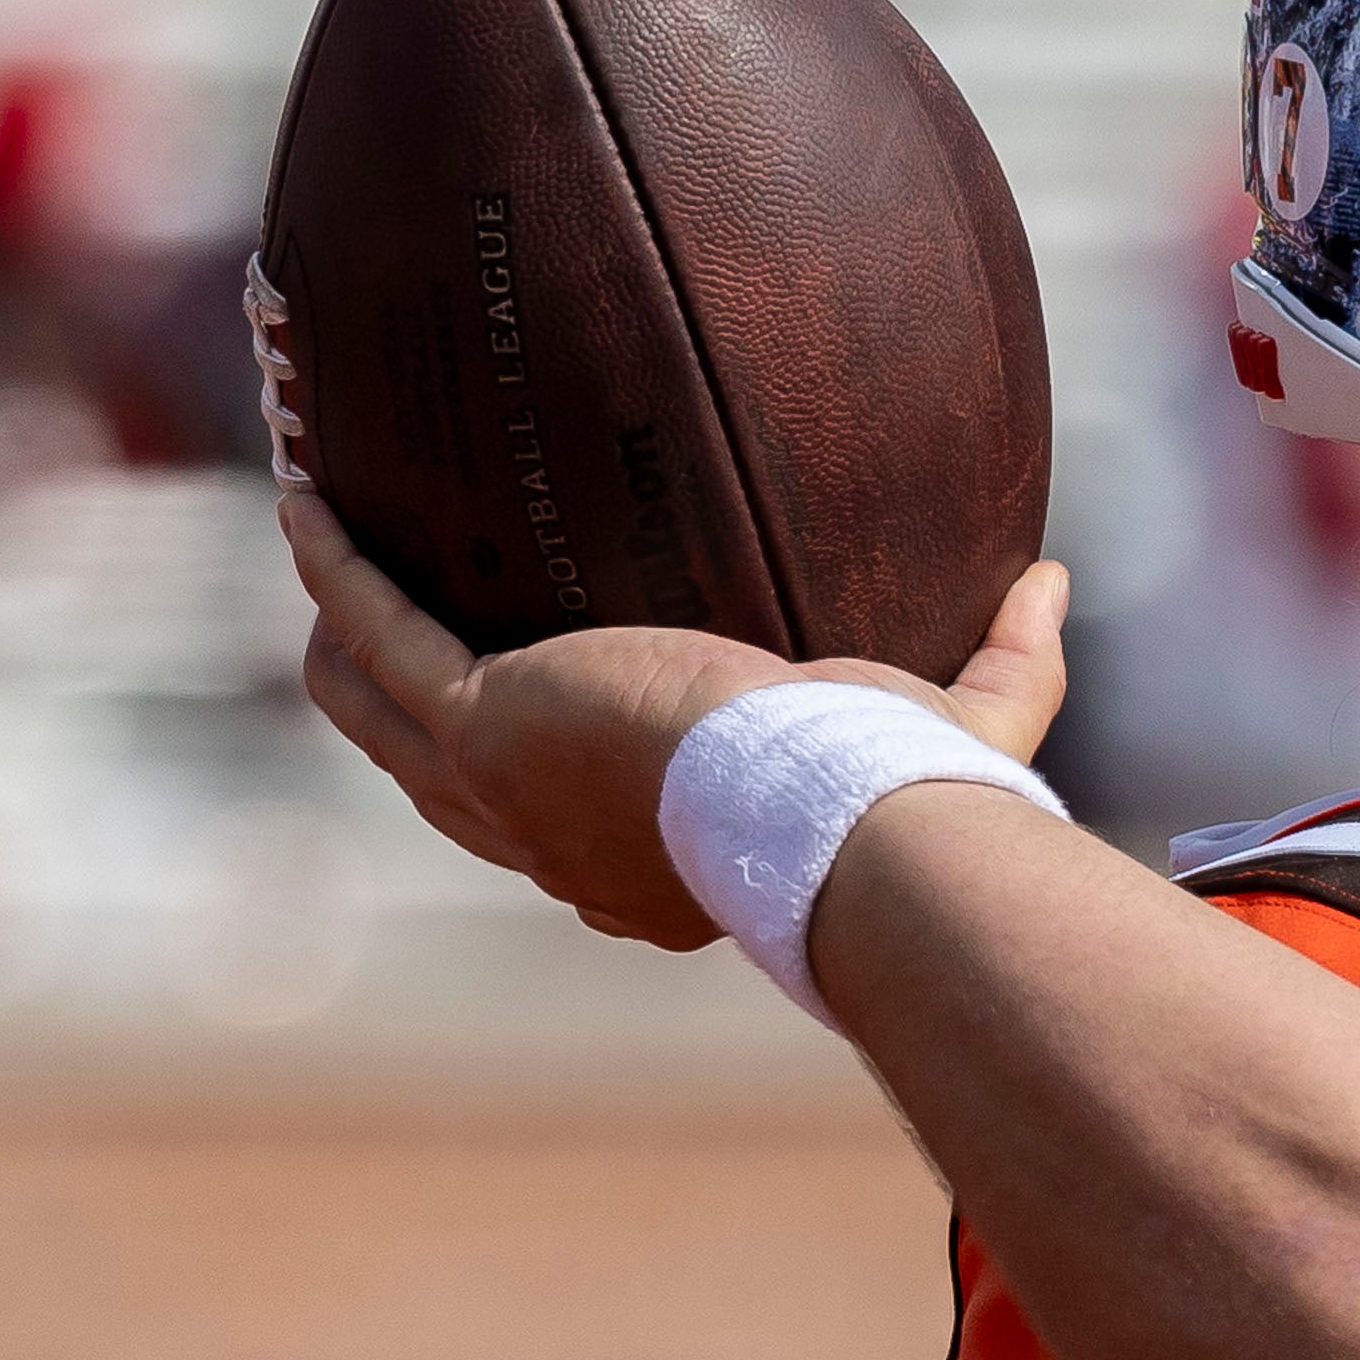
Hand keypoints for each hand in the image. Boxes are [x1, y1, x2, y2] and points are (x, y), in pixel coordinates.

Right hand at [280, 488, 1069, 947]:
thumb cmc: (902, 795)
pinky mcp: (484, 720)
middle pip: (434, 772)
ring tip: (319, 540)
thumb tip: (1049, 580)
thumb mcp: (960, 721)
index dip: (526, 768)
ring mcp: (502, 785)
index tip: (525, 692)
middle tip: (371, 603)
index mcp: (644, 862)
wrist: (842, 818)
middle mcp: (553, 839)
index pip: (558, 825)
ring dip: (338, 626)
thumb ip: (1012, 659)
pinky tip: (309, 497)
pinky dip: (337, 567)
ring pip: (373, 710)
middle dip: (395, 693)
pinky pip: (376, 633)